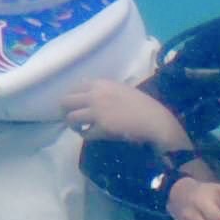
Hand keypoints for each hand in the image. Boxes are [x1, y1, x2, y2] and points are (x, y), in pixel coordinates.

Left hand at [61, 81, 183, 144]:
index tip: (75, 106)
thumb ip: (105, 89)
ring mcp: (97, 111)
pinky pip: (85, 133)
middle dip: (65, 111)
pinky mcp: (102, 127)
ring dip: (72, 124)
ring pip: (71, 117)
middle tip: (70, 119)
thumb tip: (89, 92)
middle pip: (66, 101)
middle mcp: (95, 95)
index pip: (74, 87)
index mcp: (101, 84)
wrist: (155, 120)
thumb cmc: (143, 105)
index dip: (72, 98)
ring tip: (78, 129)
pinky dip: (85, 135)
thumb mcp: (122, 89)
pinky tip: (90, 136)